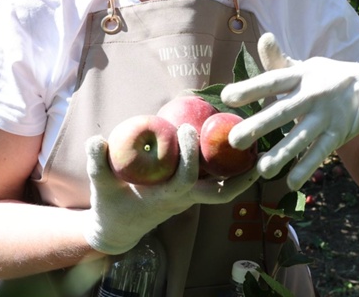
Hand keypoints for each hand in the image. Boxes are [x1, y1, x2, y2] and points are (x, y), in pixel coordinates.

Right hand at [83, 124, 259, 253]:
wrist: (118, 230)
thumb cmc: (110, 204)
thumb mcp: (100, 184)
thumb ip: (97, 162)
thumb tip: (96, 139)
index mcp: (163, 198)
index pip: (184, 178)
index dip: (188, 155)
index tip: (187, 128)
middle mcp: (183, 201)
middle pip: (216, 191)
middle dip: (231, 170)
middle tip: (239, 139)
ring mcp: (190, 201)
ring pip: (224, 193)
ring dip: (243, 177)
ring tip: (262, 154)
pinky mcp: (192, 196)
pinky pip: (218, 187)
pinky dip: (233, 175)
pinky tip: (244, 156)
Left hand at [220, 33, 358, 190]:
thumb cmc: (323, 77)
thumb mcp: (303, 67)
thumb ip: (278, 60)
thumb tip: (263, 37)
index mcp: (301, 75)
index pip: (273, 81)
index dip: (251, 88)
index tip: (227, 97)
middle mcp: (314, 94)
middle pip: (284, 111)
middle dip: (259, 126)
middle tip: (234, 141)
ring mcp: (327, 115)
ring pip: (302, 137)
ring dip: (282, 154)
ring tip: (261, 169)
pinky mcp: (338, 134)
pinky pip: (320, 153)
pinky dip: (307, 168)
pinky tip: (291, 183)